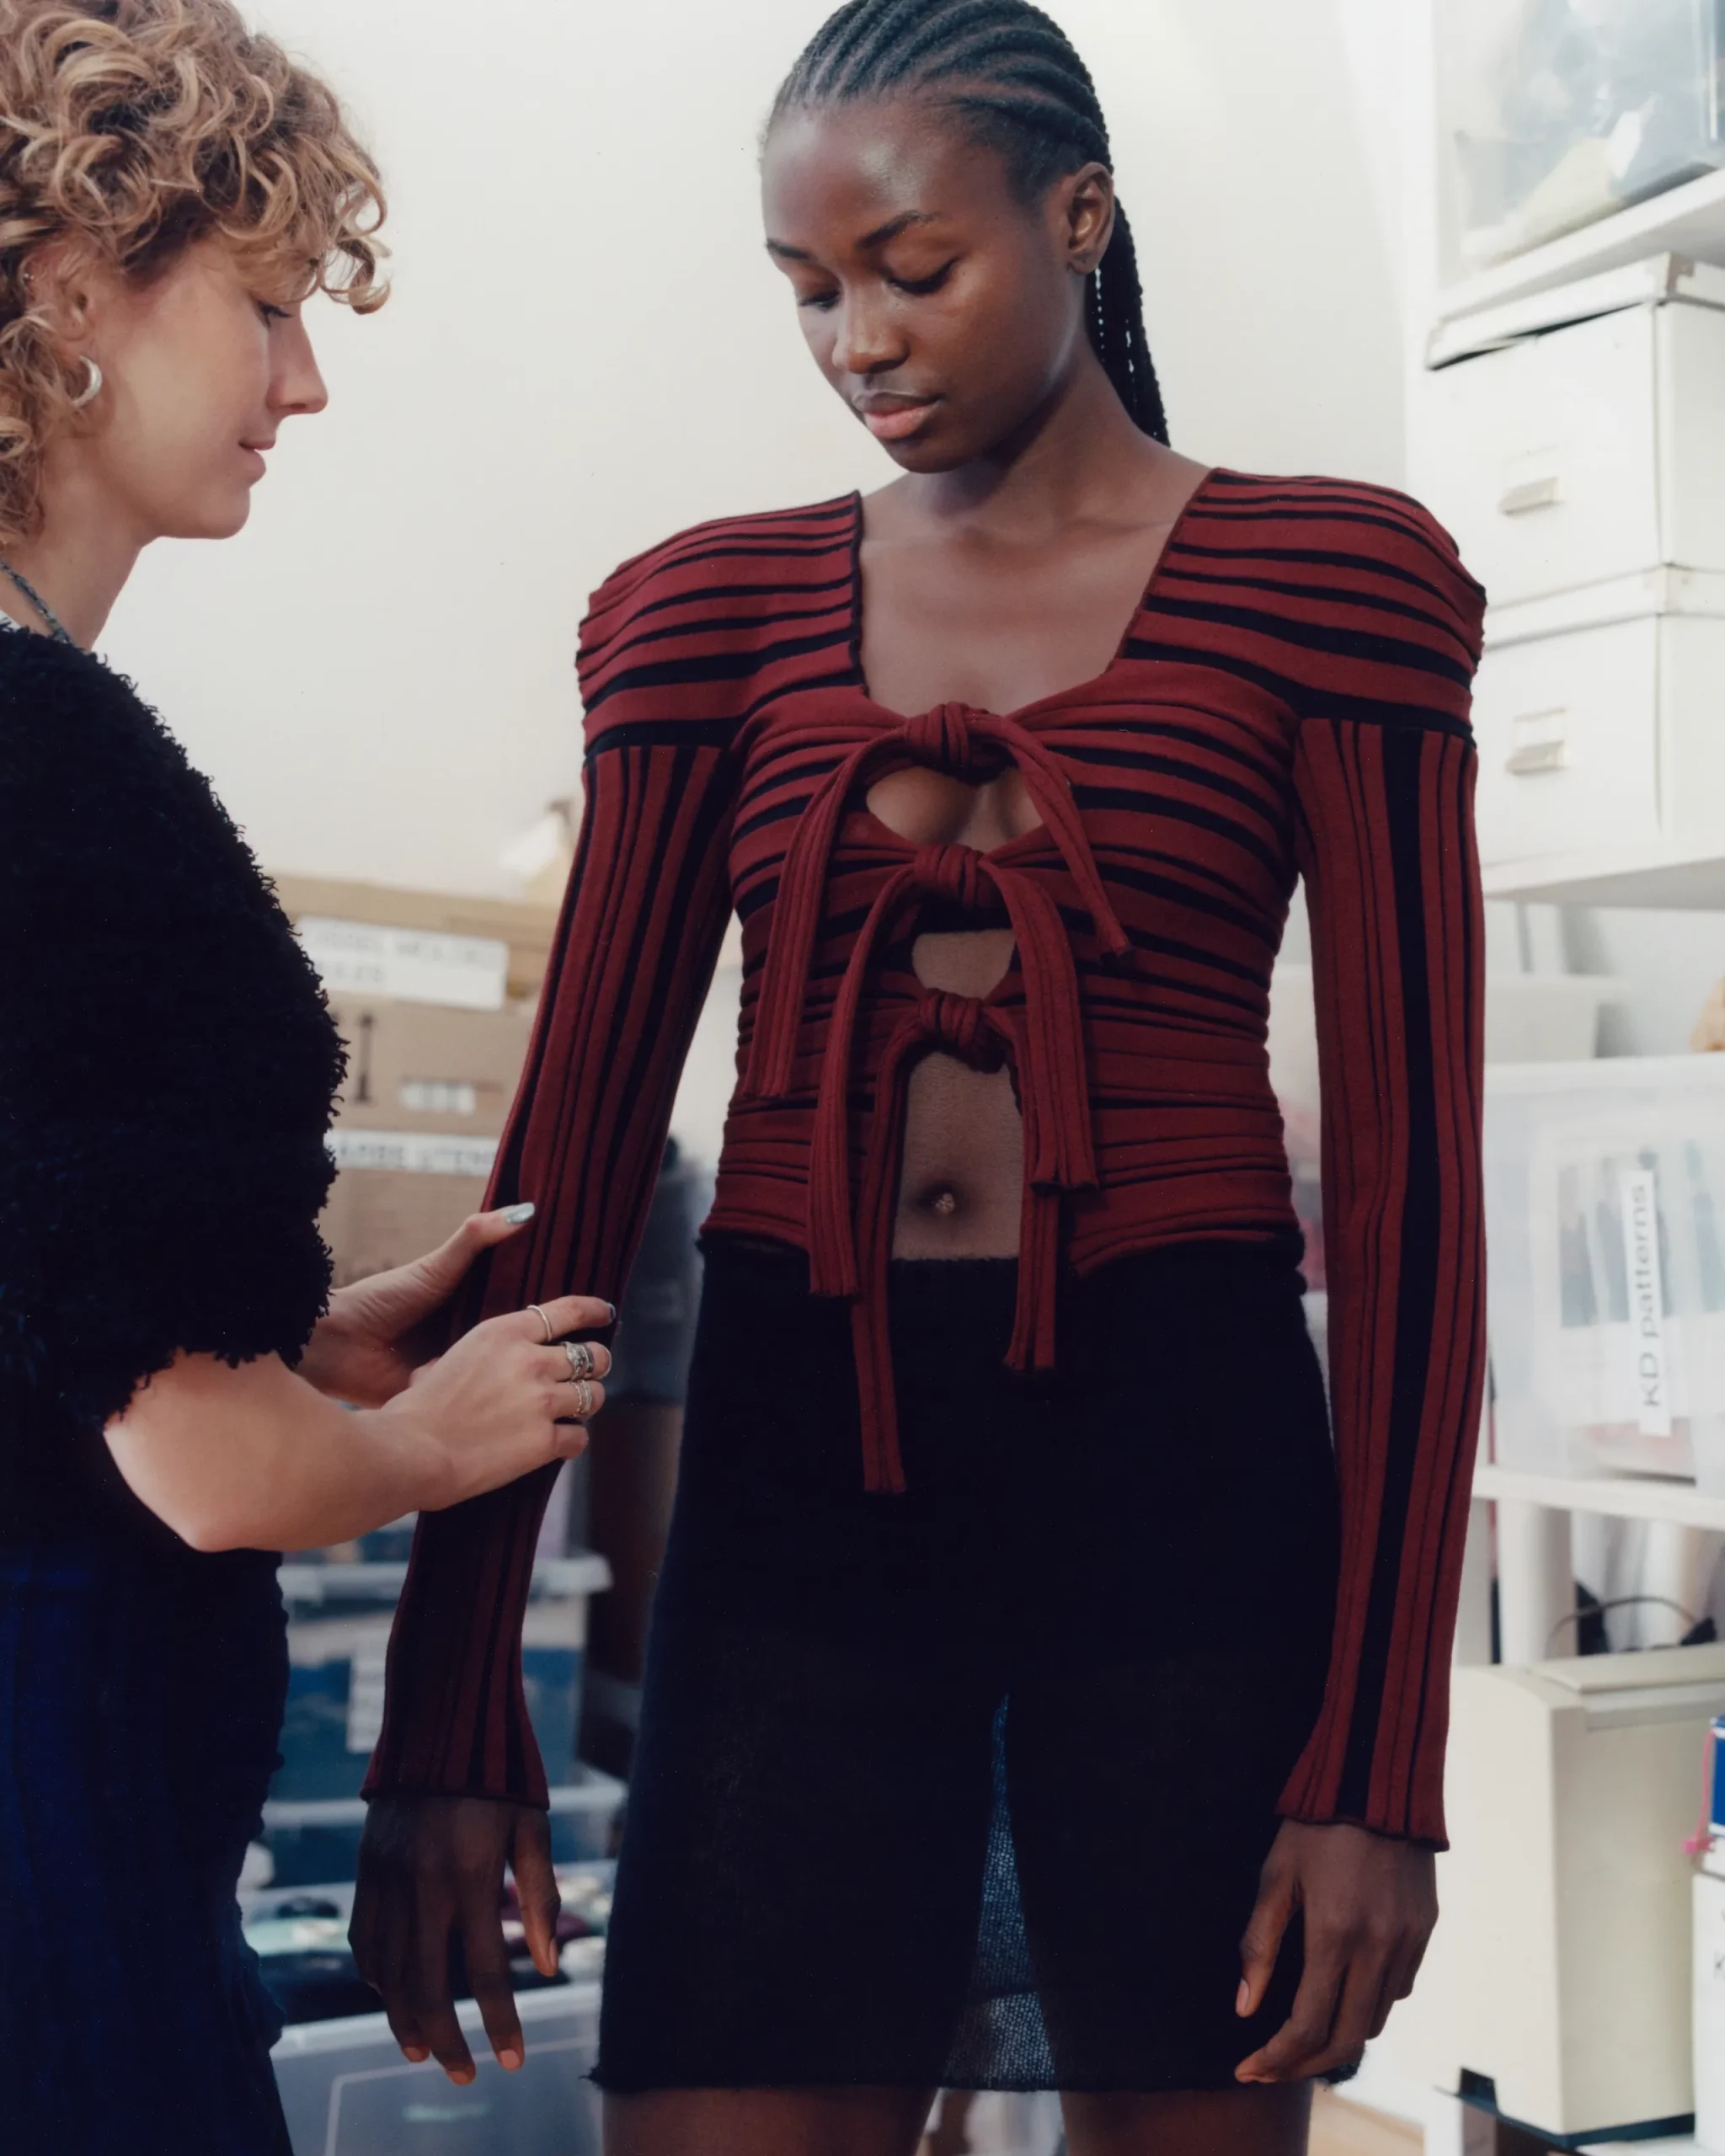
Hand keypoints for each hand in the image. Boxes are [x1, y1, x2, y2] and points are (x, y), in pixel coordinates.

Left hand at [300, 1205, 573, 1406]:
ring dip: (527, 1384)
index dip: (559, 1317)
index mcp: (473, 1306)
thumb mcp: (436, 1267)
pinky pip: (479, 1406)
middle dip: (551, 1355)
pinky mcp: (446, 1400)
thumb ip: (476, 1238)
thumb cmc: (382, 1300)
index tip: (599, 1317)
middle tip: (595, 1359)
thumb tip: (527, 1211)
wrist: (336, 1346)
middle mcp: (471, 1341)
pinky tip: (527, 1414)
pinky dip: (495, 1408)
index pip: (528, 1312)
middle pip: (524, 1348)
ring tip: (568, 1387)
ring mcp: (460, 1373)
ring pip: (506, 1380)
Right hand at [352, 1795, 558, 2079]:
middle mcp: (423, 1884)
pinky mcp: (367, 1868)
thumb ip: (540, 1895)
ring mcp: (387, 1877)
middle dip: (446, 2041)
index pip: (486, 1971)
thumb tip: (549, 1965)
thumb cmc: (502, 1773)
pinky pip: (364, 1937)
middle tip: (464, 2075)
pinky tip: (392, 1994)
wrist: (442, 1718)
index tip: (512, 2060)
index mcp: (472, 1875)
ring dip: (403, 2018)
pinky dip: (377, 1975)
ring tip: (422, 2049)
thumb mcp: (533, 1826)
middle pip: (427, 1987)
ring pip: (387, 1971)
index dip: (500, 2022)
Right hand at [382, 1293, 614, 1512]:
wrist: (410, 1451)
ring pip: (593, 1396)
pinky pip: (579, 1438)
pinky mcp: (544, 1440)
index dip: (594, 1311)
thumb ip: (474, 1356)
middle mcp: (531, 1360)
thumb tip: (466, 1364)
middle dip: (596, 1365)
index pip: (569, 1311)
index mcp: (504, 1332)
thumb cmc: (416, 1409)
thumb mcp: (446, 1360)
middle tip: (588, 1374)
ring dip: (586, 1403)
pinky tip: (561, 1445)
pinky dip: (572, 1442)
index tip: (606, 1313)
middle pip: (592, 1356)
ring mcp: (542, 1400)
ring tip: (573, 1411)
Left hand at [1234, 1820, 1436, 2082]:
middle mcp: (1379, 1947)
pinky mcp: (1424, 1932)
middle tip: (1272, 2068)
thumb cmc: (1315, 1825)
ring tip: (1302, 2034)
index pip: (1308, 2025)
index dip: (1276, 2057)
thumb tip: (1245, 2008)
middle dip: (1305, 2064)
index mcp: (1336, 1934)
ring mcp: (1408, 1942)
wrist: (1378, 1782)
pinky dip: (1368, 2004)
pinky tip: (1342, 1992)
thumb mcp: (1275, 1876)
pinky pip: (1398, 1989)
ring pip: (1375, 2019)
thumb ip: (1258, 1945)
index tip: (1247, 2069)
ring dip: (1339, 2037)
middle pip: (1347, 2039)